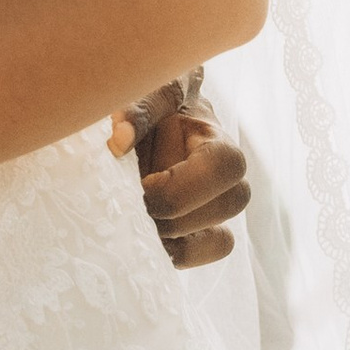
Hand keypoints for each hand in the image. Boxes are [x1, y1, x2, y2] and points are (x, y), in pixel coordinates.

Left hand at [109, 83, 250, 270]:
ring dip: (176, 235)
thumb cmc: (152, 109)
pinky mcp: (205, 233)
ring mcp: (219, 209)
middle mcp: (229, 178)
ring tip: (140, 218)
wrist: (150, 128)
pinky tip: (148, 236)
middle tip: (137, 203)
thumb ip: (136, 109)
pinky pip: (208, 255)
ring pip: (221, 239)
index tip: (143, 184)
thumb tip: (119, 138)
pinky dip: (179, 253)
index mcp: (217, 141)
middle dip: (176, 212)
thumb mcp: (146, 94)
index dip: (181, 185)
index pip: (223, 166)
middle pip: (230, 205)